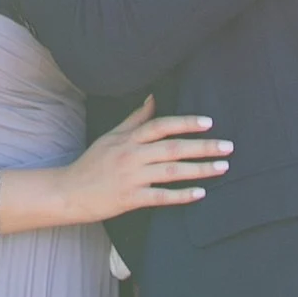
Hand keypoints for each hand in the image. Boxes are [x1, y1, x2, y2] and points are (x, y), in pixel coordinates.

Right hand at [62, 95, 232, 223]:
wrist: (69, 191)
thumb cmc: (92, 163)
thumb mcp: (111, 136)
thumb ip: (134, 119)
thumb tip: (154, 97)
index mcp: (128, 139)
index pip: (161, 126)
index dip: (185, 123)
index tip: (208, 123)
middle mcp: (131, 155)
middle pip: (173, 148)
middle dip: (203, 147)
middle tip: (229, 147)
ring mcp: (131, 178)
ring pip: (171, 172)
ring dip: (199, 169)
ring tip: (222, 168)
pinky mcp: (130, 199)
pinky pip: (161, 196)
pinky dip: (181, 195)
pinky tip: (200, 194)